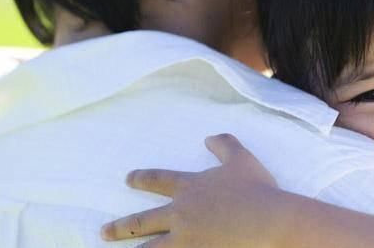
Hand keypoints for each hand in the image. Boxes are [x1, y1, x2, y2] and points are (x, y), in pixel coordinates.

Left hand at [101, 134, 286, 247]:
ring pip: (149, 247)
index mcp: (190, 187)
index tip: (128, 179)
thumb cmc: (256, 189)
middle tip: (105, 231)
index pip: (159, 180)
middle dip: (121, 226)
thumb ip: (224, 144)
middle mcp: (181, 213)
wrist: (268, 220)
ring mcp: (185, 239)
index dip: (142, 179)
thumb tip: (209, 137)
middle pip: (143, 220)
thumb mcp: (241, 159)